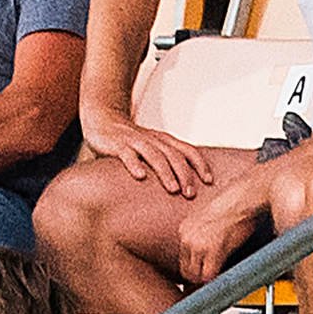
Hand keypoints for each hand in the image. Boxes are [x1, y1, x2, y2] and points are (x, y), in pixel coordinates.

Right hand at [85, 112, 215, 196]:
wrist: (103, 119)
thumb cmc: (132, 141)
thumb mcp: (153, 149)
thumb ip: (167, 163)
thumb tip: (186, 188)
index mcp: (165, 141)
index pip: (188, 151)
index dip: (200, 165)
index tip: (209, 182)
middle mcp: (153, 140)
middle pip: (174, 156)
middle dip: (185, 174)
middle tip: (191, 194)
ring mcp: (136, 141)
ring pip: (154, 156)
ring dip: (165, 172)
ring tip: (173, 189)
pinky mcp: (118, 144)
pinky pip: (127, 154)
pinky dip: (134, 164)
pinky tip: (140, 176)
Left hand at [175, 192, 259, 284]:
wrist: (248, 193)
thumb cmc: (237, 202)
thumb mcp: (213, 218)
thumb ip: (205, 235)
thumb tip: (208, 254)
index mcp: (185, 228)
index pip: (183, 260)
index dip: (195, 269)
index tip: (206, 272)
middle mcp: (187, 235)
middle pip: (186, 271)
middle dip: (199, 277)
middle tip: (214, 279)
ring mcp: (198, 243)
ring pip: (195, 276)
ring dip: (207, 280)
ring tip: (220, 277)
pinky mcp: (213, 248)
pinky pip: (209, 275)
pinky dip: (216, 279)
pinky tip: (225, 274)